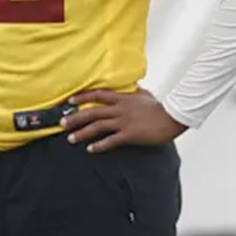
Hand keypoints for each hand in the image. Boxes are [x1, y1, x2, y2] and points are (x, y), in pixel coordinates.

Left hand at [60, 88, 187, 153]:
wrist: (173, 117)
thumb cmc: (160, 106)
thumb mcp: (144, 94)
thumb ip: (133, 92)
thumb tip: (131, 86)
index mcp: (122, 99)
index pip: (97, 95)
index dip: (82, 97)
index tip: (70, 101)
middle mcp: (119, 110)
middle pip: (92, 112)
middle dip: (75, 118)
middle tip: (62, 123)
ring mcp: (124, 122)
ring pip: (98, 126)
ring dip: (83, 133)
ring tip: (71, 138)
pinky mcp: (130, 135)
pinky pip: (111, 141)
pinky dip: (100, 145)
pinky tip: (91, 149)